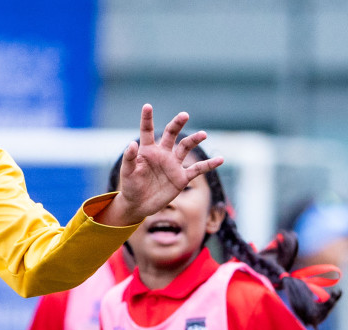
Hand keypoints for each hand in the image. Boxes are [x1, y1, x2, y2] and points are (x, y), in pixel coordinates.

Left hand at [101, 106, 223, 225]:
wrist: (139, 204)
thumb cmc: (130, 186)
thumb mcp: (127, 172)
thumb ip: (129, 158)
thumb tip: (133, 144)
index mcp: (147, 150)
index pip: (147, 130)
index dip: (147, 118)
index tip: (147, 106)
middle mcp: (162, 153)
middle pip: (171, 134)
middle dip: (177, 124)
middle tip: (184, 115)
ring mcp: (173, 165)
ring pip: (186, 148)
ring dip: (194, 140)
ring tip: (203, 134)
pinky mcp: (182, 178)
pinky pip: (198, 169)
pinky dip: (209, 165)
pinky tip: (220, 160)